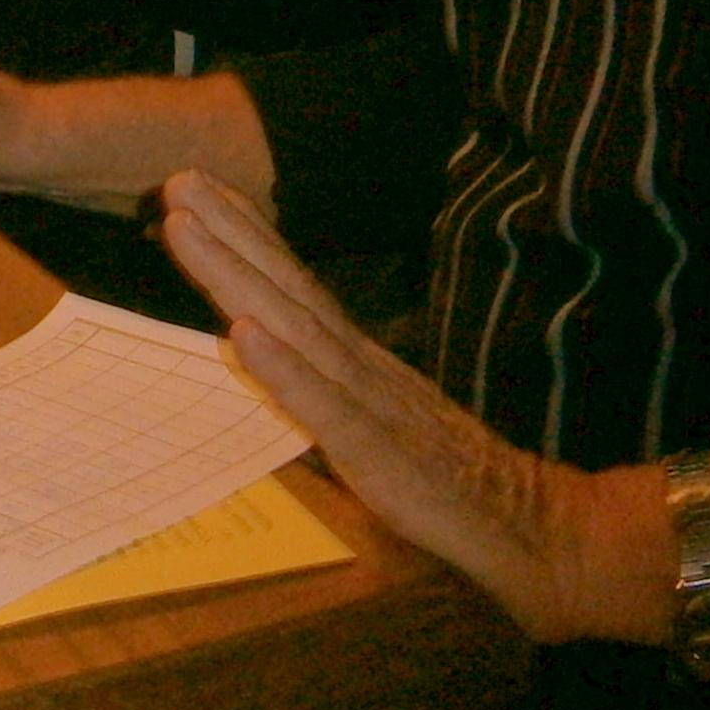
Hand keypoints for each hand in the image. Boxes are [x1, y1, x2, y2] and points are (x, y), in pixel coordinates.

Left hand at [161, 170, 619, 642]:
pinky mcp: (381, 456)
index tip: (197, 192)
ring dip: (237, 276)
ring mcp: (372, 405)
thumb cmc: (447, 483)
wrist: (532, 529)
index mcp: (357, 363)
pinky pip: (327, 408)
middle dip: (229, 233)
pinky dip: (285, 369)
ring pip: (295, 328)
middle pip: (287, 290)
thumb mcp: (373, 429)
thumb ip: (325, 396)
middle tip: (178, 179)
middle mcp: (361, 368)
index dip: (247, 239)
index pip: (295, 290)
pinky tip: (246, 334)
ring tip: (187, 228)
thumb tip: (265, 365)